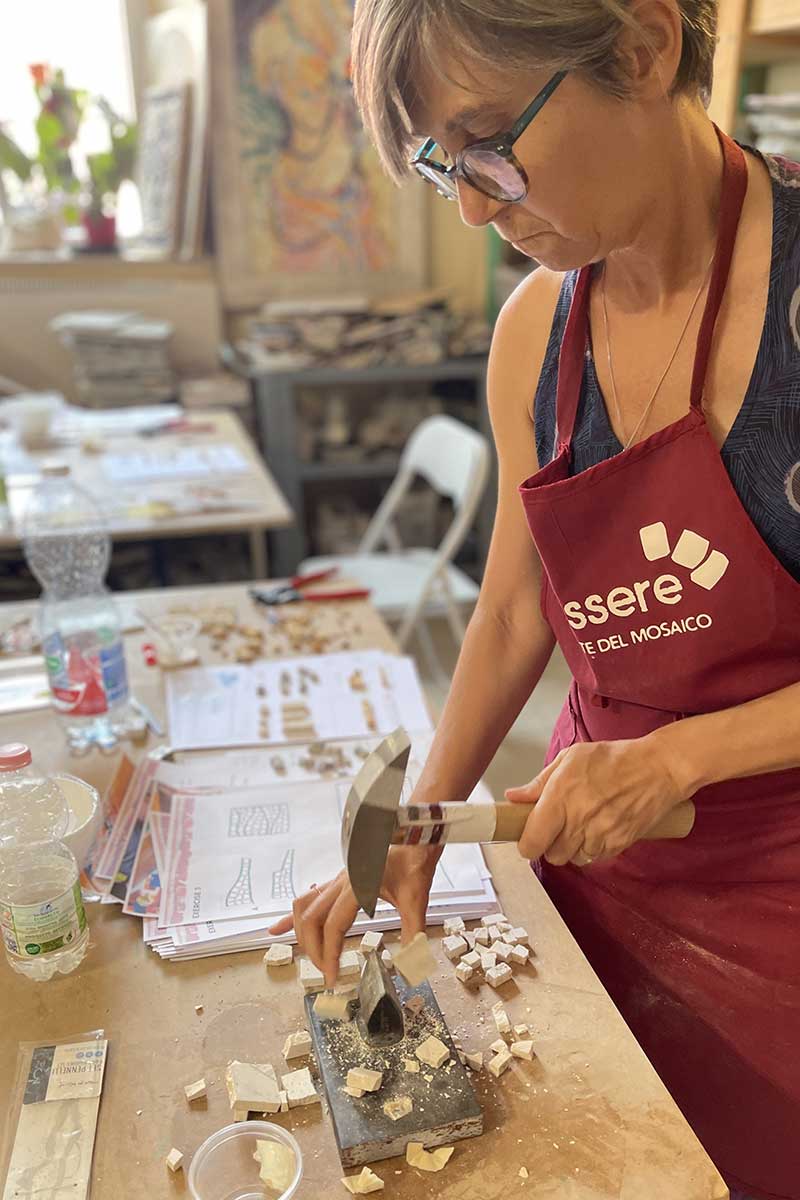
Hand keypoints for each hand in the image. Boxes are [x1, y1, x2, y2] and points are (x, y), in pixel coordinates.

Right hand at [268, 844, 441, 985]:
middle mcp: (342, 881)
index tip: (331, 976)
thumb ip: (412, 930)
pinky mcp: (339, 880)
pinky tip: (278, 929)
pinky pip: (310, 897)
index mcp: (357, 885)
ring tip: (306, 955)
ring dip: (301, 932)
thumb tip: (412, 961)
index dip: (329, 953)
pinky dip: (293, 915)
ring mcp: (337, 879)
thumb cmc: (414, 861)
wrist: (413, 834)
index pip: (333, 925)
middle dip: (313, 948)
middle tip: (325, 972)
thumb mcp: (416, 898)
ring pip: (305, 906)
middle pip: (312, 918)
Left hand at [505, 736, 690, 865]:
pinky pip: (596, 857)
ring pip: (574, 859)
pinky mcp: (619, 844)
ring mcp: (600, 835)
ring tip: (582, 824)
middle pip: (552, 856)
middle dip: (550, 844)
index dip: (527, 844)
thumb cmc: (613, 758)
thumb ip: (539, 783)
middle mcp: (578, 820)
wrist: (658, 768)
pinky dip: (594, 848)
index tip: (529, 837)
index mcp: (560, 797)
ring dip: (573, 847)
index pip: (532, 842)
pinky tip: (599, 827)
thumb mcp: (570, 758)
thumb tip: (513, 797)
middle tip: (558, 826)